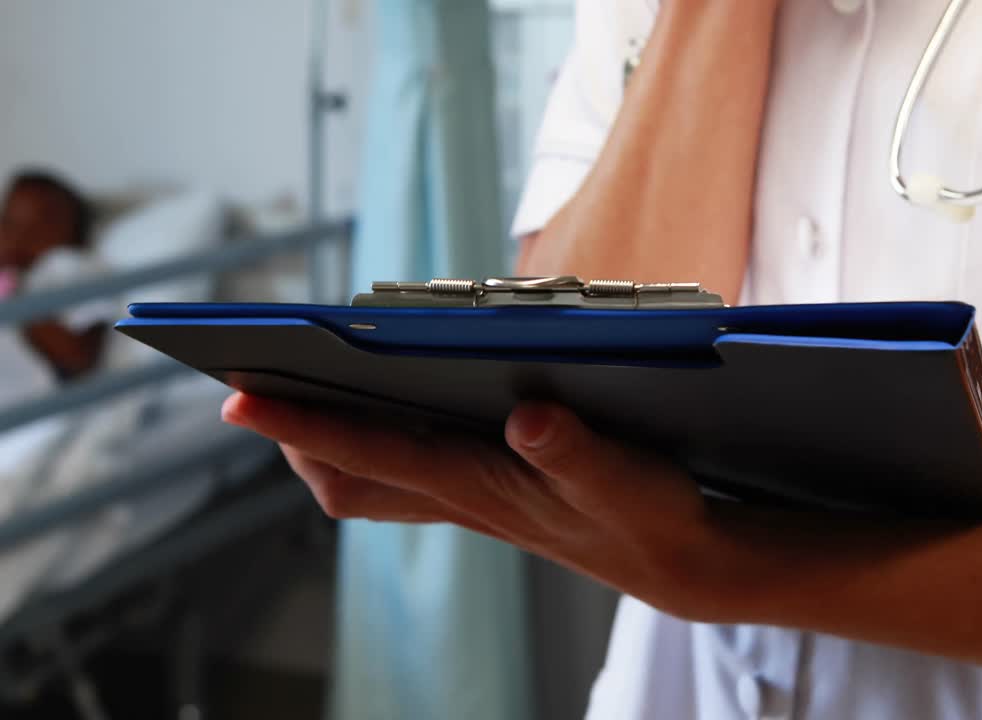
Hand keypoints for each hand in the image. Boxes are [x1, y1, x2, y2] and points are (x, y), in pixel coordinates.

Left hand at [221, 392, 755, 619]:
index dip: (302, 425)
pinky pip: (410, 470)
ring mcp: (471, 499)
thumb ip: (578, 451)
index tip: (238, 398)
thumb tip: (525, 416)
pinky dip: (381, 439)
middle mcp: (462, 497)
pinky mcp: (490, 492)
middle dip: (295, 437)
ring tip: (308, 387)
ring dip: (331, 440)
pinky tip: (397, 402)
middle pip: (345, 479)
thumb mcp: (626, 480)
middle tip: (259, 385)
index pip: (368, 454)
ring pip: (373, 479)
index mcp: (481, 488)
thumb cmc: (652, 518)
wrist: (678, 562)